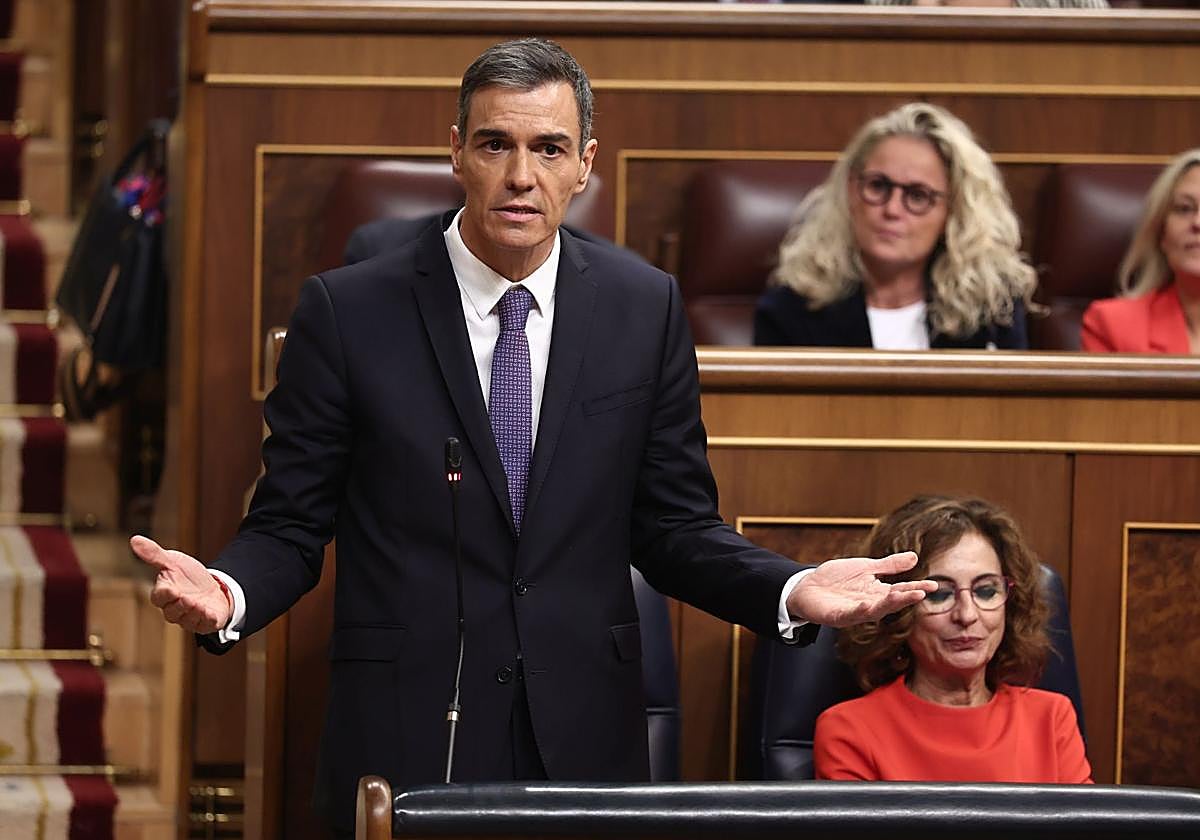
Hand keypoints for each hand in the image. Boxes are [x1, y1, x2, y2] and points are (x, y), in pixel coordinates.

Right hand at [130, 535, 232, 633]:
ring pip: (186, 620)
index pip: (159, 597)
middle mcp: (175, 609)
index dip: (164, 594)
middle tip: (186, 598)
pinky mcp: (205, 623)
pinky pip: (204, 625)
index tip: (171, 588)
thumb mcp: (173, 561)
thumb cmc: (189, 576)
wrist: (214, 586)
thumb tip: (134, 539)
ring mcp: (189, 618)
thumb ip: (154, 554)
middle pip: (171, 612)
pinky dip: (207, 619)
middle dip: (179, 605)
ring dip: (193, 612)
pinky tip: (210, 613)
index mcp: (165, 594)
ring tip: (198, 603)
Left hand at [786, 552, 935, 627]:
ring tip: (902, 595)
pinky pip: (850, 614)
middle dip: (906, 597)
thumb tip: (915, 557)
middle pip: (891, 601)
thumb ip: (889, 566)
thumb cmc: (836, 578)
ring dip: (888, 604)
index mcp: (877, 591)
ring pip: (874, 609)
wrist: (807, 586)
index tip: (933, 585)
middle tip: (921, 592)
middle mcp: (869, 603)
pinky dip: (860, 610)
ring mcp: (854, 611)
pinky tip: (867, 604)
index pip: (900, 589)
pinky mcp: (838, 616)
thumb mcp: (865, 568)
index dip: (915, 587)